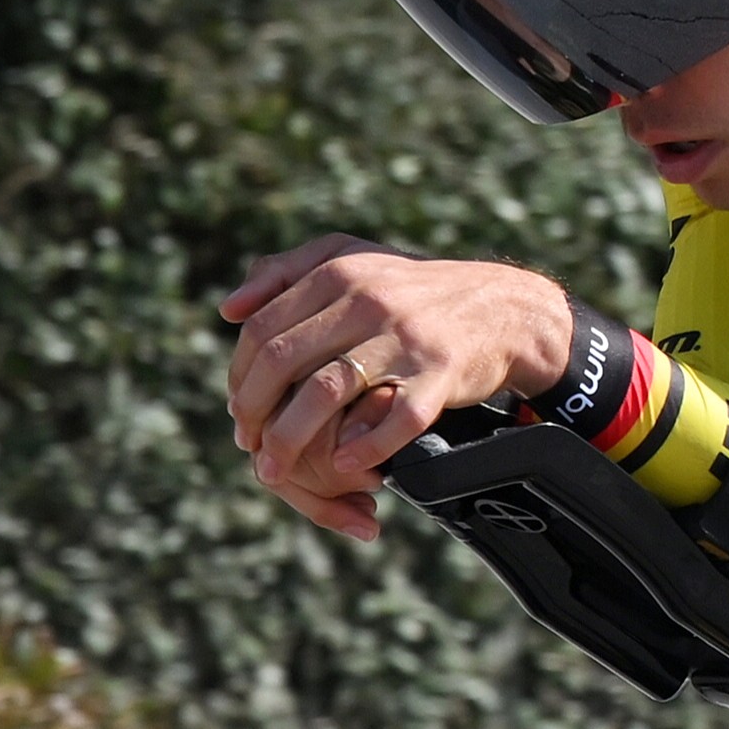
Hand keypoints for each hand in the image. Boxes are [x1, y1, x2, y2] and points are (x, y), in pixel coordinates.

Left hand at [219, 237, 578, 538]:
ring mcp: (404, 338)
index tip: (238, 412)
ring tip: (274, 469)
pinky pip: (394, 419)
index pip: (263, 330)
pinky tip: (344, 466)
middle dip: (254, 413)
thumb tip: (228, 311)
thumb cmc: (412, 292)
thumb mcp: (351, 259)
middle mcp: (366, 300)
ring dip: (290, 439)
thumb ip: (286, 273)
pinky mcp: (440, 373)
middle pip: (284, 363)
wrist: (500, 308)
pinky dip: (363, 448)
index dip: (240, 377)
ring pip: (326, 393)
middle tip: (248, 446)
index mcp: (338, 272)